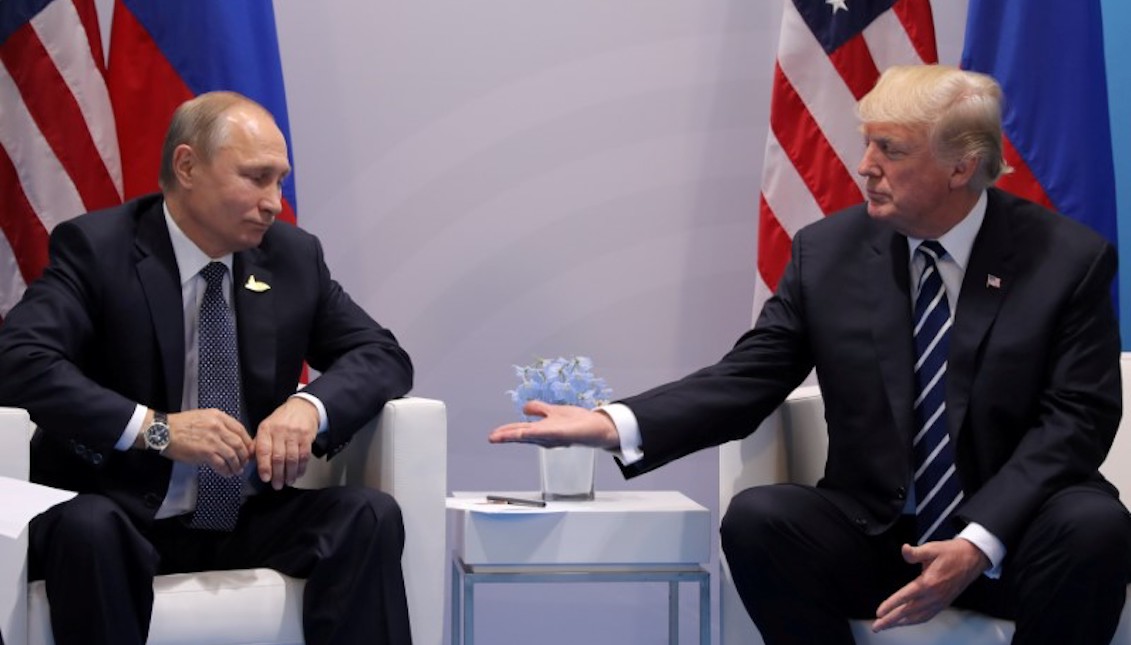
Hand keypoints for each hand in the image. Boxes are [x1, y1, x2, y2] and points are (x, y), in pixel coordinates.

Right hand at [162, 409, 253, 476]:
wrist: (163, 431)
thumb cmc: (180, 425)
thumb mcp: (203, 417)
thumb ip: (218, 425)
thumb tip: (231, 438)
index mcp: (219, 417)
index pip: (241, 429)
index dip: (247, 442)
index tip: (248, 450)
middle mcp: (218, 427)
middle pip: (240, 444)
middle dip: (244, 456)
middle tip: (244, 463)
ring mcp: (212, 440)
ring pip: (233, 455)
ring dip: (236, 465)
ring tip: (236, 470)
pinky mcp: (205, 452)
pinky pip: (221, 464)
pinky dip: (226, 470)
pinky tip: (226, 473)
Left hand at [254, 397, 318, 489]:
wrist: (302, 407)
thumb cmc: (282, 420)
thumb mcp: (266, 427)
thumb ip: (258, 443)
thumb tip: (248, 461)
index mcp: (266, 429)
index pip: (263, 450)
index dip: (264, 466)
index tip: (265, 478)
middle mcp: (280, 431)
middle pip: (278, 457)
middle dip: (278, 474)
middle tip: (277, 485)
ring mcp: (294, 434)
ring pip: (292, 458)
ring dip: (290, 473)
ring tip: (288, 482)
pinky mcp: (307, 437)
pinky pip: (304, 455)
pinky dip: (301, 467)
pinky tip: (298, 473)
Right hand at [488, 400, 619, 448]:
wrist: (597, 427)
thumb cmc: (577, 422)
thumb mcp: (553, 412)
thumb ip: (539, 409)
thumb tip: (524, 408)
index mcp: (541, 431)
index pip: (519, 431)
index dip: (505, 433)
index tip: (492, 436)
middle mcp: (545, 436)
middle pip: (521, 435)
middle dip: (506, 436)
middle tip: (491, 438)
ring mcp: (552, 436)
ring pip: (529, 435)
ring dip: (514, 436)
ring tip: (499, 437)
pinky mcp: (561, 433)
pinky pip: (544, 433)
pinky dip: (532, 434)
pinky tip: (523, 433)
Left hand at [872, 539, 989, 631]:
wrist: (971, 559)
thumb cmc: (951, 553)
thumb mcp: (932, 548)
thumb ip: (915, 552)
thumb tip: (904, 550)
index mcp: (929, 583)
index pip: (905, 597)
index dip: (891, 605)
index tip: (879, 612)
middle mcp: (934, 596)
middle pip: (908, 612)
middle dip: (891, 620)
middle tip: (877, 626)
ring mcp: (939, 602)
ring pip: (917, 617)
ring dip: (901, 623)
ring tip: (887, 626)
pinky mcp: (943, 603)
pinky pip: (927, 616)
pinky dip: (914, 621)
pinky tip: (906, 622)